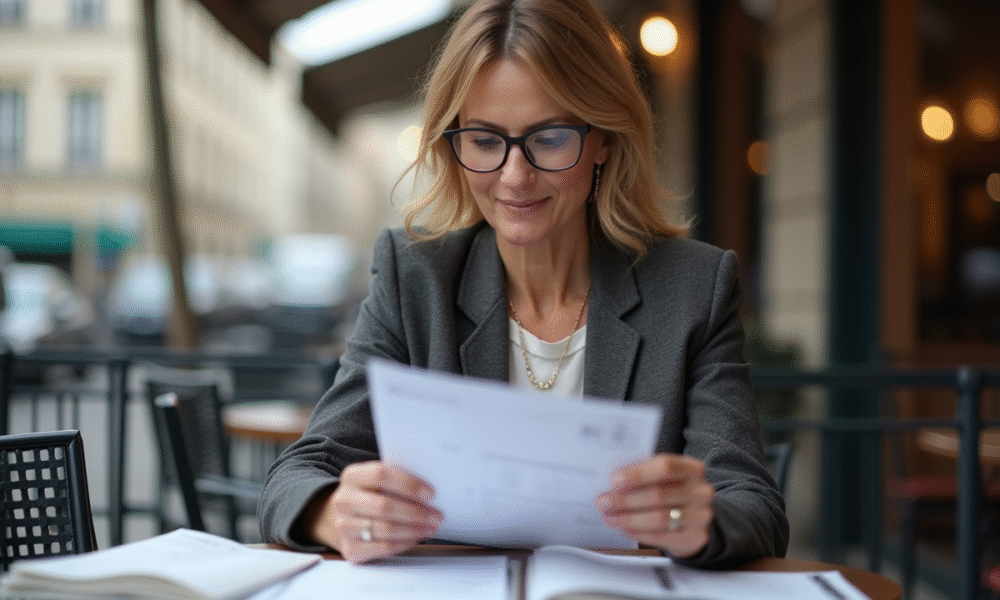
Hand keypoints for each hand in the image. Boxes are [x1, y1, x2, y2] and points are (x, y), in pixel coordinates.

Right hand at [302, 461, 443, 563]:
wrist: (347, 516)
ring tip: (430, 527)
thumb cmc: (371, 495)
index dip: (408, 484)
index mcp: (352, 476)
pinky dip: (405, 543)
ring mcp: (343, 526)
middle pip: (384, 506)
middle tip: (436, 516)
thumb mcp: (379, 481)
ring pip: (385, 529)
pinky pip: (383, 548)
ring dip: (414, 529)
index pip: (380, 475)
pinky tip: (416, 537)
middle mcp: (343, 500)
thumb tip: (428, 493)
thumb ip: (398, 481)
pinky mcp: (350, 549)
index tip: (430, 494)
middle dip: (416, 512)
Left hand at [596, 453, 713, 557]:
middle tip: (604, 502)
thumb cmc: (672, 492)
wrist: (694, 519)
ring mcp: (701, 516)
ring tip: (610, 517)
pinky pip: (660, 536)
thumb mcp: (664, 478)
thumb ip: (645, 475)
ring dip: (628, 518)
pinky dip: (637, 532)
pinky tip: (624, 528)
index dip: (638, 474)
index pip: (665, 467)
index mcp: (692, 468)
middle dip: (626, 500)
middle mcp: (701, 491)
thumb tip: (613, 483)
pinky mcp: (695, 537)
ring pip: (658, 518)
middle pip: (658, 494)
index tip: (614, 481)